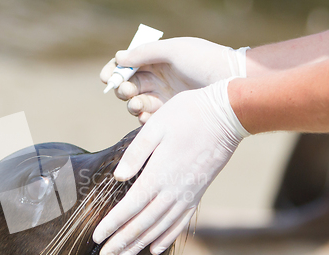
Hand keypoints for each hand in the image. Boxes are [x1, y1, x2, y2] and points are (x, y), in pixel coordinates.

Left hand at [92, 78, 249, 254]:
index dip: (112, 225)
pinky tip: (155, 249)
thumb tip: (117, 177)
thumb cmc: (187, 116)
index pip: (130, 207)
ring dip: (139, 245)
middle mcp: (172, 192)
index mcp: (158, 175)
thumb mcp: (155, 126)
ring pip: (159, 228)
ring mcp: (187, 196)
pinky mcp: (198, 195)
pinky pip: (180, 223)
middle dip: (121, 242)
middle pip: (142, 224)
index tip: (96, 238)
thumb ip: (135, 154)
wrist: (227, 116)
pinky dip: (166, 238)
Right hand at [100, 37, 248, 122]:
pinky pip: (149, 119)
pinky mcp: (170, 115)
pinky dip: (143, 118)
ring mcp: (163, 98)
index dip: (115, 71)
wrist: (231, 82)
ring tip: (138, 104)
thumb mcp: (174, 50)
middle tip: (127, 91)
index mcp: (156, 60)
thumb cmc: (205, 60)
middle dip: (122, 89)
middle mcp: (157, 79)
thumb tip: (119, 57)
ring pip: (136, 103)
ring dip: (132, 104)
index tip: (107, 77)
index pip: (128, 65)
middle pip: (128, 85)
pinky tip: (146, 117)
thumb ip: (145, 53)